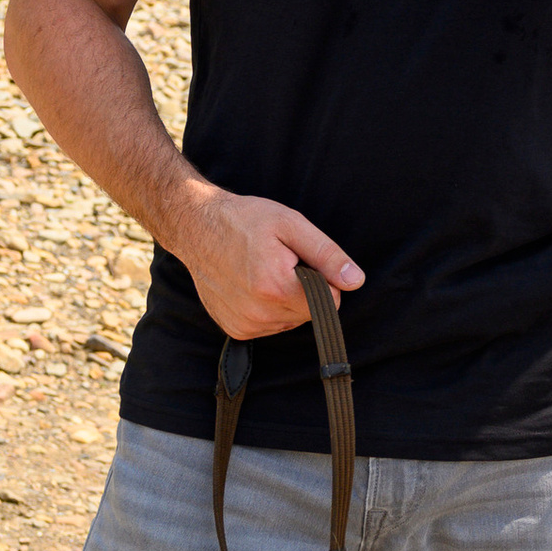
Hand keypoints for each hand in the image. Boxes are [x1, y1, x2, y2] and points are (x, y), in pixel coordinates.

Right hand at [177, 189, 362, 342]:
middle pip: (309, 312)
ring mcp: (246, 325)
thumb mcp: (291, 225)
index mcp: (277, 288)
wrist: (196, 227)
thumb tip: (355, 281)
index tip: (300, 259)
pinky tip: (251, 285)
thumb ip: (326, 256)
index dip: (322, 278)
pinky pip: (271, 325)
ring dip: (285, 300)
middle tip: (279, 261)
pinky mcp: (237, 330)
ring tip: (262, 271)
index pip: (330, 301)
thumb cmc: (245, 220)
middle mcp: (260, 314)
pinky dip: (267, 308)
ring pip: (291, 320)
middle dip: (303, 289)